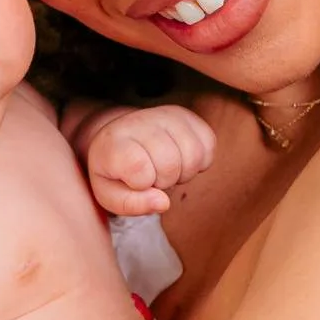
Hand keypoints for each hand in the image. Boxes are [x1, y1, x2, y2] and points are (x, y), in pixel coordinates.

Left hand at [85, 104, 216, 215]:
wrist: (121, 140)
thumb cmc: (116, 174)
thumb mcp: (110, 195)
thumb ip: (130, 204)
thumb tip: (164, 203)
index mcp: (114, 141)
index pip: (139, 168)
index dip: (142, 184)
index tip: (133, 180)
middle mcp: (141, 121)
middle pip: (170, 164)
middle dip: (164, 182)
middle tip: (152, 177)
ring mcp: (166, 114)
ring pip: (194, 154)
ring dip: (184, 173)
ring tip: (167, 170)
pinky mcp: (188, 115)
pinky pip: (209, 143)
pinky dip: (200, 162)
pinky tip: (182, 161)